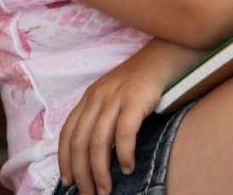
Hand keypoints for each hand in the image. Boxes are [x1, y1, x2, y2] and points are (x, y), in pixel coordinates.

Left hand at [57, 52, 162, 194]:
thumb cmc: (144, 80)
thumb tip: (98, 155)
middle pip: (80, 141)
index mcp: (90, 97)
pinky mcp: (137, 98)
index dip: (65, 159)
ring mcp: (117, 96)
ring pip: (98, 141)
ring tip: (105, 189)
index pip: (68, 132)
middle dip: (82, 173)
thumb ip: (104, 117)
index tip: (69, 180)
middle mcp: (98, 96)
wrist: (167, 52)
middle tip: (89, 194)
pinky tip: (127, 167)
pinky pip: (124, 132)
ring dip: (100, 171)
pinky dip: (123, 153)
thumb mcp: (115, 95)